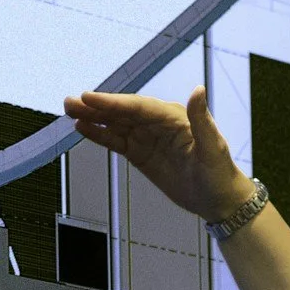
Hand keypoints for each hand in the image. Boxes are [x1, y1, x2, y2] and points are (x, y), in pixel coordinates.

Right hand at [63, 87, 256, 222]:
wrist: (220, 199)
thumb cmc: (220, 173)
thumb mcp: (212, 147)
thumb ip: (201, 119)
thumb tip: (198, 89)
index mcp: (174, 117)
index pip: (139, 106)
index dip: (114, 103)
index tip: (90, 98)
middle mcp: (158, 123)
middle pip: (122, 112)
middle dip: (96, 107)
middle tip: (70, 102)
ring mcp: (147, 138)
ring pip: (116, 124)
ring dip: (93, 118)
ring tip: (69, 111)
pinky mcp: (141, 154)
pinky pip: (117, 141)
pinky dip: (100, 135)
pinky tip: (83, 128)